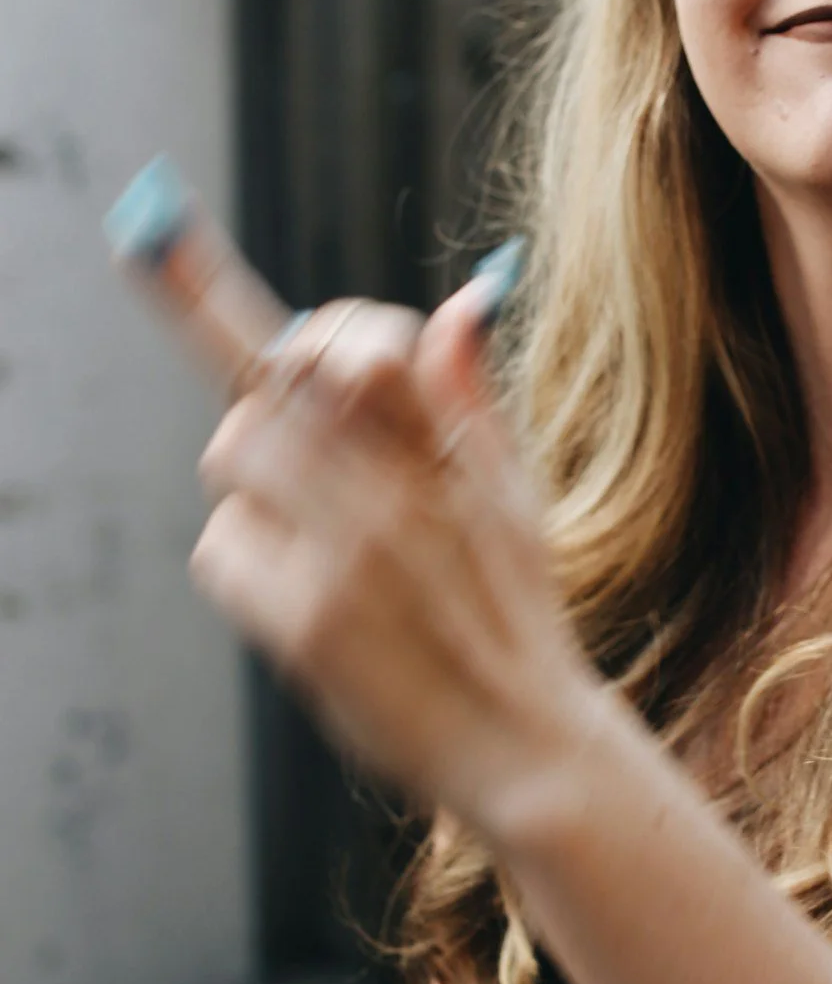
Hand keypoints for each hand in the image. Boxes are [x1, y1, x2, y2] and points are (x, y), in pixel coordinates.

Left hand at [189, 285, 598, 828]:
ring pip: (233, 454)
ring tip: (311, 527)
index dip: (231, 289)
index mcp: (448, 451)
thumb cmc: (514, 612)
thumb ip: (470, 400)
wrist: (525, 743)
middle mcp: (398, 493)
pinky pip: (221, 548)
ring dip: (253, 480)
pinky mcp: (308, 625)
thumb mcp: (515, 494)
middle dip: (268, 400)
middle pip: (267, 385)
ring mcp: (350, 558)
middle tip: (301, 446)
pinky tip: (300, 592)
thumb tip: (457, 305)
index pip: (351, 341)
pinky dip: (244, 562)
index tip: (154, 240)